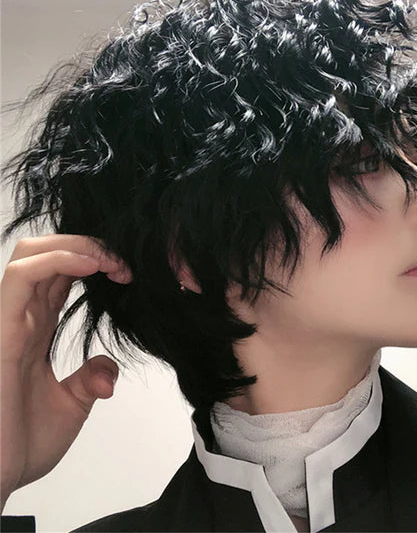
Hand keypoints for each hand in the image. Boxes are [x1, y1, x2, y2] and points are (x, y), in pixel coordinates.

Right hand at [0, 234, 131, 511]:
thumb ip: (89, 380)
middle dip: (87, 246)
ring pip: (30, 254)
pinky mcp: (1, 331)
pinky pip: (21, 277)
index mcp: (35, 331)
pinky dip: (58, 260)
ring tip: (110, 260)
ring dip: (76, 246)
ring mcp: (8, 321)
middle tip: (122, 263)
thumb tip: (109, 371)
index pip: (60, 276)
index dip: (93, 263)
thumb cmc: (18, 446)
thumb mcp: (69, 406)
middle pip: (46, 255)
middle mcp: (20, 319)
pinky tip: (90, 264)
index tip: (127, 273)